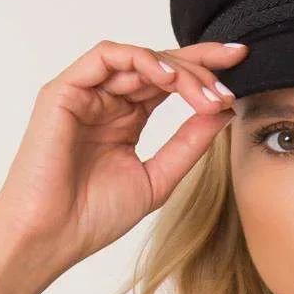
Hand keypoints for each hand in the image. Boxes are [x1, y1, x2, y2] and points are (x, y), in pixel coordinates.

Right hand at [0, 38, 248, 274]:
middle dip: (199, 65)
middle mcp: (106, 100)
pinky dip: (140, 60)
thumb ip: (188, 145)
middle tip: (230, 78)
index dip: (204, 69)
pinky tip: (168, 79)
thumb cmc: (94, 217)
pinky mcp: (64, 89)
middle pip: (158, 64)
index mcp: (125, 119)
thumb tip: (224, 112)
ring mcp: (85, 92)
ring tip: (204, 91)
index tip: (241, 64)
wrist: (52, 236)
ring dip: (177, 69)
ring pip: (138, 58)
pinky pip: (106, 56)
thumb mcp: (158, 179)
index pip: (168, 82)